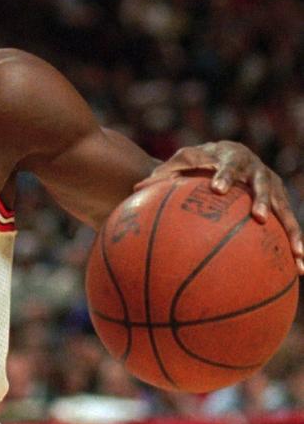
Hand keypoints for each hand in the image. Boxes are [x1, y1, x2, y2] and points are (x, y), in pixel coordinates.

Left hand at [136, 141, 303, 273]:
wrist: (223, 153)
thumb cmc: (196, 161)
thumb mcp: (179, 163)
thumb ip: (162, 175)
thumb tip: (135, 188)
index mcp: (232, 156)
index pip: (228, 165)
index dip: (225, 176)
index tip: (217, 189)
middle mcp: (257, 170)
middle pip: (263, 184)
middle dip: (260, 201)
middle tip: (257, 217)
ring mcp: (271, 186)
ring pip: (284, 208)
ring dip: (292, 230)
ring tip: (298, 254)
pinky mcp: (279, 202)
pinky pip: (288, 225)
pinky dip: (295, 244)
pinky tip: (299, 270)